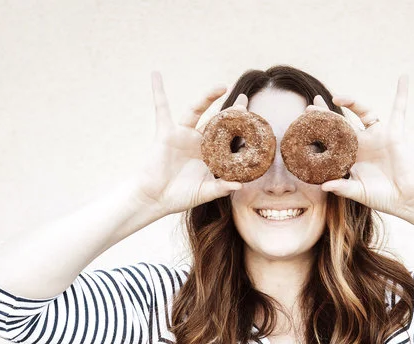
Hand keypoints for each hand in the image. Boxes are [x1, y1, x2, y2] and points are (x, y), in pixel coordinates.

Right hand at [131, 72, 241, 216]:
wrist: (155, 198)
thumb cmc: (180, 196)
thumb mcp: (205, 192)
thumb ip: (221, 188)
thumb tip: (240, 185)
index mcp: (211, 154)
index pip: (231, 138)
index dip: (243, 131)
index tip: (258, 122)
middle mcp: (199, 141)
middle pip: (218, 121)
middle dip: (233, 111)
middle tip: (246, 99)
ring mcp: (183, 135)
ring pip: (197, 111)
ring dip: (208, 97)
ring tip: (221, 86)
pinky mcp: (166, 133)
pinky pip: (161, 109)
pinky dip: (158, 92)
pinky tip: (156, 75)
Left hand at [322, 77, 413, 221]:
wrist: (407, 199)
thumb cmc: (383, 196)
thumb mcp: (358, 192)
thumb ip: (342, 187)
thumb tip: (323, 185)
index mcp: (351, 154)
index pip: (331, 136)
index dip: (318, 127)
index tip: (304, 120)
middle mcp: (363, 141)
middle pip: (342, 121)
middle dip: (327, 112)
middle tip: (312, 105)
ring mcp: (379, 135)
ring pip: (363, 112)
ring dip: (352, 101)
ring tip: (338, 96)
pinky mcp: (395, 133)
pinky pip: (399, 110)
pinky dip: (402, 94)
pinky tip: (403, 79)